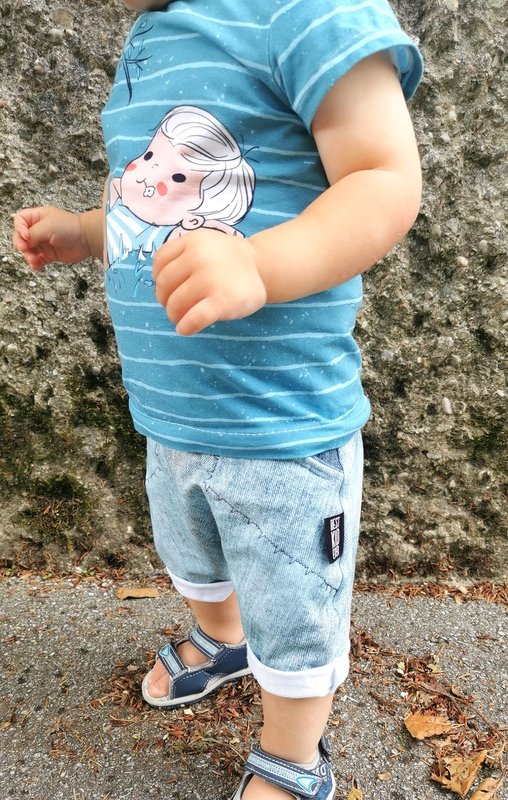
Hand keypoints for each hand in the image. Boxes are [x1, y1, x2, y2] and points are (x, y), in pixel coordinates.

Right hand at [12, 206, 91, 269]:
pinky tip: (36, 265)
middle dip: (21, 244)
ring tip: (33, 259)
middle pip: (21, 237)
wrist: (87, 239)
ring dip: (28, 256)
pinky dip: (35, 263)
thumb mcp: (47, 226)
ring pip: (28, 250)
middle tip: (26, 249)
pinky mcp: (50, 254)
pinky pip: (37, 259)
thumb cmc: (70, 227)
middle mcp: (39, 229)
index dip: (19, 228)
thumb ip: (33, 233)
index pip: (20, 220)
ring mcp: (44, 242)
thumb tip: (25, 241)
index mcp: (38, 217)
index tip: (26, 236)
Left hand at [152, 229, 266, 335]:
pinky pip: (193, 319)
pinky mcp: (221, 302)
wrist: (263, 268)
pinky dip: (185, 327)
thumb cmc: (229, 261)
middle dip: (165, 300)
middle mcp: (199, 256)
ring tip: (181, 318)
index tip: (167, 288)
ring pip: (176, 304)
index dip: (158, 279)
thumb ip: (182, 255)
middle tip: (174, 307)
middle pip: (165, 285)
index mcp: (193, 241)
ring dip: (174, 315)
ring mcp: (210, 279)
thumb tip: (159, 285)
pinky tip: (186, 329)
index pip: (160, 261)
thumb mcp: (205, 244)